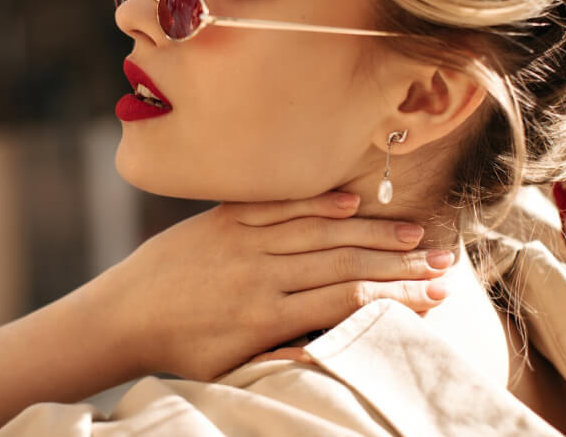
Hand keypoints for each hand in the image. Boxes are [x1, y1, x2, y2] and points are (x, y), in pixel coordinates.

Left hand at [86, 191, 449, 381]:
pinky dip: (316, 202)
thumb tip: (338, 342)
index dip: (396, 297)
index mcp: (264, 316)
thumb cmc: (182, 350)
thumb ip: (283, 351)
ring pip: (319, 230)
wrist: (122, 314)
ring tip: (413, 233)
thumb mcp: (234, 365)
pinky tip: (352, 200)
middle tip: (443, 261)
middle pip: (343, 264)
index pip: (346, 302)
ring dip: (371, 231)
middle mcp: (258, 274)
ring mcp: (240, 241)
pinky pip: (277, 206)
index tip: (436, 295)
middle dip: (398, 263)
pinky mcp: (222, 220)